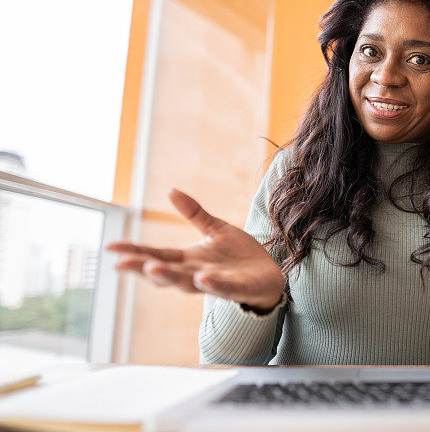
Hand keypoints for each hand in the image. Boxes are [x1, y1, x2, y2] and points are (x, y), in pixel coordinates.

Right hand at [106, 189, 284, 310]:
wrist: (269, 273)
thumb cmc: (239, 255)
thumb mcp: (216, 229)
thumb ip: (194, 214)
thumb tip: (171, 191)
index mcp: (189, 260)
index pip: (157, 256)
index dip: (135, 253)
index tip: (111, 248)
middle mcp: (197, 273)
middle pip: (165, 273)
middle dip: (143, 268)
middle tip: (121, 264)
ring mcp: (216, 283)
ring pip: (188, 284)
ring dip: (171, 277)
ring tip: (153, 268)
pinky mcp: (239, 288)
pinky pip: (224, 287)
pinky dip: (213, 283)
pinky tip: (202, 277)